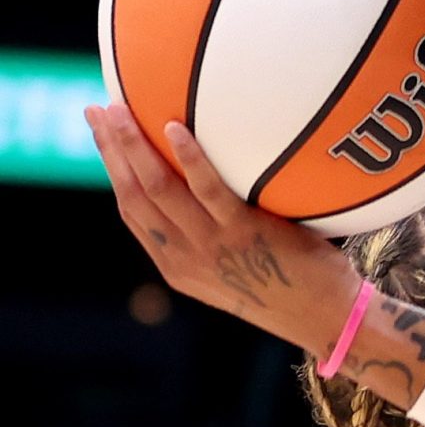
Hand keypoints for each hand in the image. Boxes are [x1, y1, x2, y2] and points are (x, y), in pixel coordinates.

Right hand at [86, 103, 357, 352]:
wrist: (326, 317)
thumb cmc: (294, 283)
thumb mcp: (239, 265)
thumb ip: (217, 233)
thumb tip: (215, 184)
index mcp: (177, 264)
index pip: (132, 211)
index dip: (113, 171)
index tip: (102, 136)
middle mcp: (183, 257)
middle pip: (132, 195)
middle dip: (110, 150)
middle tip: (95, 110)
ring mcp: (211, 246)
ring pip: (157, 189)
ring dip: (132, 147)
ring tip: (118, 109)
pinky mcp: (243, 234)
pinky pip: (208, 190)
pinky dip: (189, 157)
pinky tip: (174, 127)